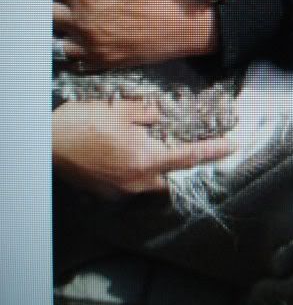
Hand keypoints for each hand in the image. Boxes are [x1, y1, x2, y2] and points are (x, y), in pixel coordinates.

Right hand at [52, 99, 232, 197]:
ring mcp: (121, 191)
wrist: (48, 143)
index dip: (213, 151)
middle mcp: (138, 181)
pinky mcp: (106, 194)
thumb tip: (168, 112)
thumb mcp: (122, 109)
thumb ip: (151, 112)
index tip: (231, 146)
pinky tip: (129, 158)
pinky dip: (139, 173)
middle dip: (182, 163)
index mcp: (147, 159)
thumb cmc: (86, 123)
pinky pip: (132, 186)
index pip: (189, 156)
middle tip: (185, 146)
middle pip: (171, 175)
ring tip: (156, 150)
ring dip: (159, 169)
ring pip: (152, 183)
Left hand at [53, 0, 218, 69]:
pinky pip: (73, 59)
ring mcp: (90, 46)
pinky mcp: (102, 62)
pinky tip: (85, 39)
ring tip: (75, 20)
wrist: (187, 25)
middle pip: (47, 11)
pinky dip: (74, 48)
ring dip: (62, 27)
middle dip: (55, 1)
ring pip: (56, 37)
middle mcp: (82, 21)